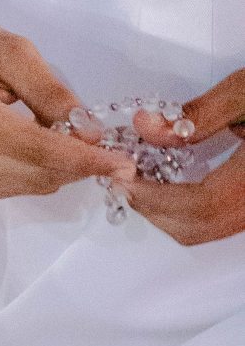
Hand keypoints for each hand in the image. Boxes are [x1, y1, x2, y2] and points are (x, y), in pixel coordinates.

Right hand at [0, 10, 130, 204]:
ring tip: (60, 136)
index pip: (37, 149)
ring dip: (57, 168)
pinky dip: (35, 173)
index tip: (124, 164)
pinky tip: (33, 147)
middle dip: (77, 163)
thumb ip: (53, 94)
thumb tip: (90, 135)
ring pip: (29, 186)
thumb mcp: (12, 51)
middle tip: (102, 144)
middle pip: (37, 174)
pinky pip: (12, 189)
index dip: (85, 159)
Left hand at [129, 69, 244, 245]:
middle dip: (155, 209)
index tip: (122, 178)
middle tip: (125, 179)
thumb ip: (195, 115)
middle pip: (199, 229)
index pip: (197, 206)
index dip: (153, 197)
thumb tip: (146, 128)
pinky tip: (174, 181)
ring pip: (211, 229)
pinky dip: (191, 209)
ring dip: (170, 211)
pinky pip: (224, 221)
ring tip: (144, 178)